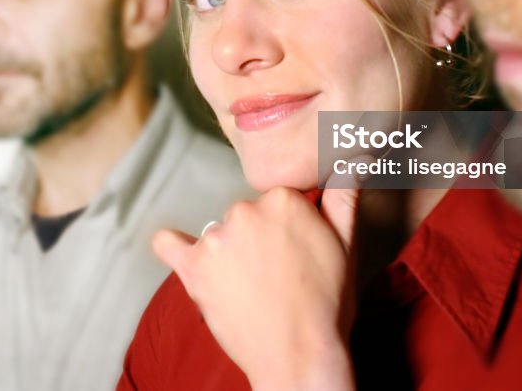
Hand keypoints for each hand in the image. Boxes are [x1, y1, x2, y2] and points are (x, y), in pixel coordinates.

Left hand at [153, 186, 359, 390]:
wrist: (299, 358)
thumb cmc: (326, 306)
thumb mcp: (347, 246)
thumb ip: (344, 198)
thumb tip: (352, 163)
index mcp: (283, 200)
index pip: (276, 200)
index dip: (285, 228)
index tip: (293, 253)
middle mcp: (245, 210)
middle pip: (246, 215)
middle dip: (257, 240)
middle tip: (275, 275)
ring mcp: (216, 238)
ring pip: (218, 233)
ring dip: (228, 253)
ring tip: (249, 287)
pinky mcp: (193, 267)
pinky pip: (169, 244)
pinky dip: (175, 247)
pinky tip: (184, 253)